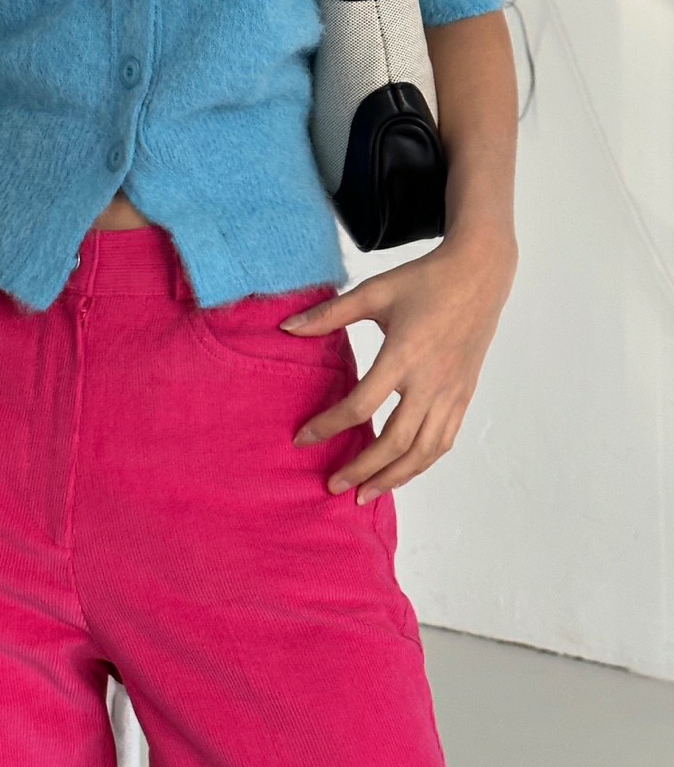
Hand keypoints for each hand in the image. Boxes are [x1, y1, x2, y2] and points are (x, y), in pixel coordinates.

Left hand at [280, 232, 517, 504]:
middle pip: (395, 441)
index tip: (302, 439)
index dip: (328, 427)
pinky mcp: (465, 395)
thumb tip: (287, 328)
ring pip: (423, 450)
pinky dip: (420, 464)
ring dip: (392, 477)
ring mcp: (452, 392)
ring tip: (364, 494)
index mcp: (404, 354)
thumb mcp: (374, 291)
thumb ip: (330, 314)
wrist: (480, 272)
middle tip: (333, 485)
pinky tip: (400, 473)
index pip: (361, 405)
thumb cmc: (424, 279)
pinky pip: (443, 441)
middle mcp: (431, 381)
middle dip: (362, 469)